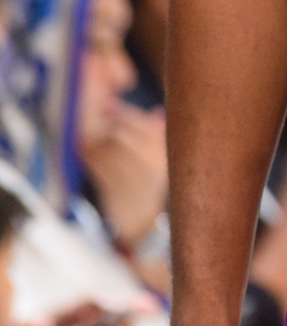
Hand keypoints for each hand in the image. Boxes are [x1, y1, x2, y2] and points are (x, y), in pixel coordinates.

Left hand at [78, 103, 168, 245]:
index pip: (143, 127)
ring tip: (90, 133)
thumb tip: (156, 112)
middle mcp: (150, 167)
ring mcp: (130, 179)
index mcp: (164, 156)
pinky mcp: (112, 189)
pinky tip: (84, 149)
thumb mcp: (162, 159)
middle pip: (122, 135)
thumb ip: (159, 135)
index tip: (108, 104)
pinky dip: (87, 154)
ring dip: (95, 138)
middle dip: (108, 124)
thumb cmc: (149, 181)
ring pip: (106, 149)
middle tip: (98, 116)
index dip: (124, 114)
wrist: (141, 220)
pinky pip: (95, 165)